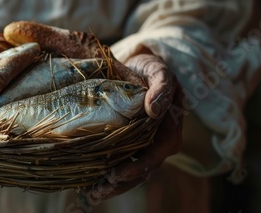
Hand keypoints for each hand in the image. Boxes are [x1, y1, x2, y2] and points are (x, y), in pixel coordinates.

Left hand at [81, 54, 183, 202]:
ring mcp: (144, 144)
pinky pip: (122, 163)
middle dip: (122, 183)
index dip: (140, 167)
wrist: (136, 67)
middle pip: (144, 169)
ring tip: (92, 193)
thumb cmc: (149, 68)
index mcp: (170, 127)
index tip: (116, 173)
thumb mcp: (158, 70)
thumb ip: (162, 86)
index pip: (158, 153)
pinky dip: (108, 175)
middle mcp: (159, 140)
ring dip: (114, 185)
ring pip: (133, 171)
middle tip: (98, 191)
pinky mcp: (130, 143)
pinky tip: (90, 184)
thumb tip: (155, 109)